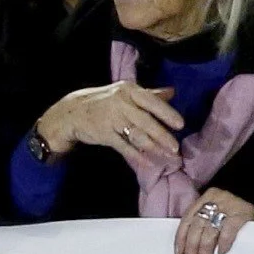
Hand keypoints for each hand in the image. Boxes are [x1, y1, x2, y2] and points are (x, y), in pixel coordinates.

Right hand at [40, 81, 185, 166]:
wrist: (73, 111)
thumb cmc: (105, 102)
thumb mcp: (126, 93)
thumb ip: (150, 94)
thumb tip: (172, 92)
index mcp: (129, 90)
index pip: (152, 101)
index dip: (167, 113)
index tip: (181, 124)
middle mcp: (121, 103)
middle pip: (146, 121)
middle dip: (162, 135)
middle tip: (176, 148)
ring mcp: (112, 118)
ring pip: (136, 135)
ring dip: (154, 147)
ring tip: (168, 157)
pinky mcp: (104, 134)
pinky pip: (124, 146)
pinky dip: (136, 156)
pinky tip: (148, 163)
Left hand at [170, 187, 253, 253]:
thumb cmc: (239, 212)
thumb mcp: (220, 211)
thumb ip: (206, 223)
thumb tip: (190, 248)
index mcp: (207, 198)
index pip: (187, 219)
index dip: (181, 239)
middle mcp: (216, 199)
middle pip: (197, 226)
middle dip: (192, 248)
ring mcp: (230, 205)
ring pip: (209, 230)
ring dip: (204, 250)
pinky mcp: (243, 212)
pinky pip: (229, 230)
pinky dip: (223, 242)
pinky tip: (222, 252)